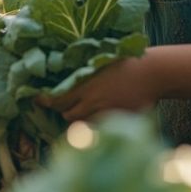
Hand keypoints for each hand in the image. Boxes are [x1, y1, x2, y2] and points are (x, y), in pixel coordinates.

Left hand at [37, 56, 156, 121]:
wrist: (152, 73)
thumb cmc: (126, 63)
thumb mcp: (100, 63)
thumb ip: (83, 73)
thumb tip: (63, 72)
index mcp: (86, 86)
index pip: (57, 100)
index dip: (45, 101)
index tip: (38, 99)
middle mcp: (93, 102)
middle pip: (68, 115)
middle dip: (65, 111)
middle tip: (64, 105)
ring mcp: (106, 114)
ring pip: (83, 124)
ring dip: (80, 119)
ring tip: (84, 110)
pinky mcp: (118, 121)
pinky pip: (100, 128)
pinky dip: (96, 124)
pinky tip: (100, 115)